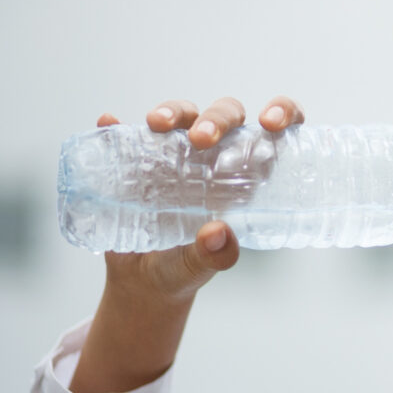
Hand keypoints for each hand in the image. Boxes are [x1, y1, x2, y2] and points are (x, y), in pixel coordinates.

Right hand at [69, 96, 304, 392]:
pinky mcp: (136, 159)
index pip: (272, 133)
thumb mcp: (202, 267)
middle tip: (200, 139)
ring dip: (172, 111)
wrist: (144, 280)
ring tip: (155, 124)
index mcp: (244, 176)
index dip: (282, 113)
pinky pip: (128, 133)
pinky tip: (109, 122)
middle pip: (225, 116)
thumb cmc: (186, 268)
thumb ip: (214, 255)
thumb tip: (218, 234)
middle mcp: (213, 157)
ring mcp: (174, 153)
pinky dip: (118, 125)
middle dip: (216, 118)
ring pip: (182, 115)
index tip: (270, 122)